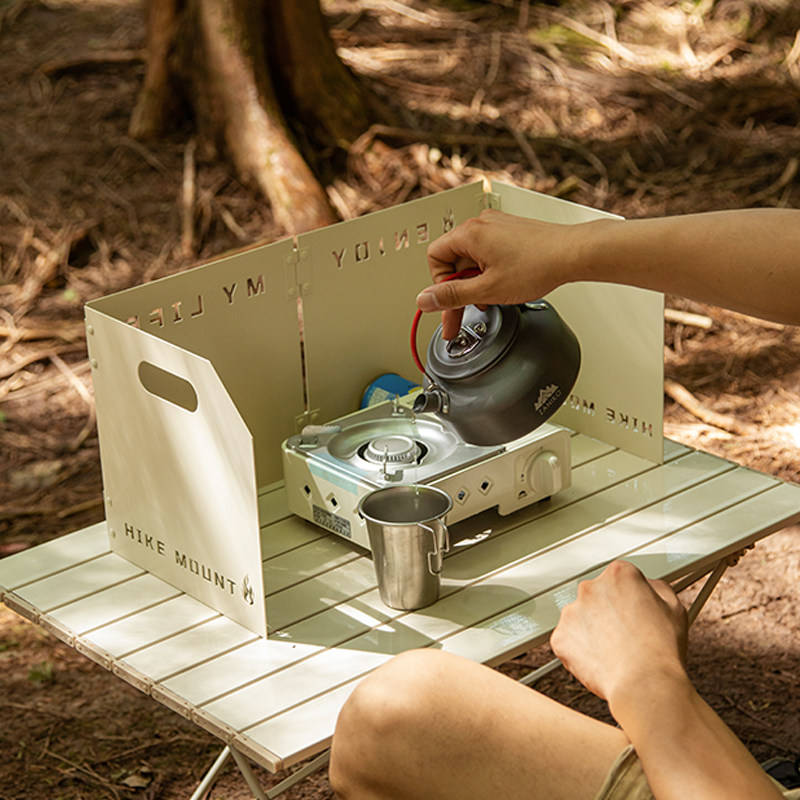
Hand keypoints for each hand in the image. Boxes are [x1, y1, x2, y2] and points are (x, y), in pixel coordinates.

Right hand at [417, 210, 578, 338]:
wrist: (572, 253)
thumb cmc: (538, 264)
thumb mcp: (488, 290)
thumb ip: (452, 296)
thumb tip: (425, 299)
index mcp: (469, 233)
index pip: (434, 257)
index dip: (440, 283)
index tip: (451, 301)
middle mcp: (481, 224)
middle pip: (453, 259)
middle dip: (460, 288)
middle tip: (465, 311)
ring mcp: (496, 226)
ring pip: (471, 259)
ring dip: (477, 282)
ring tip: (493, 295)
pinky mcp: (509, 232)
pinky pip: (488, 253)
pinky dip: (490, 272)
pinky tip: (504, 284)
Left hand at [550, 561, 688, 707]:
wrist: (646, 684)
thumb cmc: (662, 649)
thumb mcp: (674, 607)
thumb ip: (657, 587)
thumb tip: (647, 585)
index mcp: (619, 574)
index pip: (619, 579)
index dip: (629, 599)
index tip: (633, 613)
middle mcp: (591, 587)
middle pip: (596, 596)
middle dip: (607, 611)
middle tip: (625, 635)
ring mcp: (571, 612)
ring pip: (580, 618)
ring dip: (592, 630)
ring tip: (614, 651)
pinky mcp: (560, 637)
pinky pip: (569, 641)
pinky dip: (580, 651)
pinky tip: (601, 661)